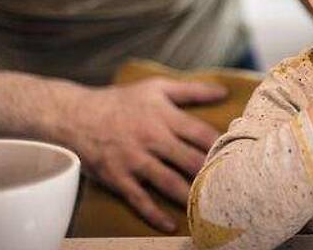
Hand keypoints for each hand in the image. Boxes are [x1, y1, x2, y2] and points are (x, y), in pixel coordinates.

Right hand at [64, 78, 225, 231]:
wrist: (75, 115)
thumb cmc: (120, 101)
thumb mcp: (157, 88)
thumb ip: (192, 90)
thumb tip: (224, 91)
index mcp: (165, 117)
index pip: (202, 134)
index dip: (221, 147)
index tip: (238, 157)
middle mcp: (152, 139)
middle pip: (190, 161)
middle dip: (210, 174)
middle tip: (229, 186)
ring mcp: (134, 160)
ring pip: (169, 183)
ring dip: (189, 196)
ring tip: (208, 207)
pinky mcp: (118, 178)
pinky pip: (139, 200)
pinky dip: (155, 215)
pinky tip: (171, 224)